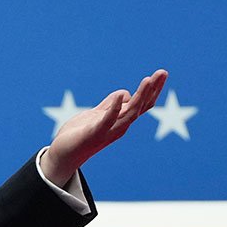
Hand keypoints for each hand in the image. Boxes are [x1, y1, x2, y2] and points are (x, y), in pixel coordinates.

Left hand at [40, 69, 167, 186]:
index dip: (153, 89)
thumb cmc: (80, 134)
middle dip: (152, 89)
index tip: (162, 73)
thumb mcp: (96, 114)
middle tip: (163, 72)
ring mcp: (109, 130)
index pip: (142, 104)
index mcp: (121, 120)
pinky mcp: (95, 133)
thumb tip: (124, 93)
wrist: (63, 154)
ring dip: (140, 96)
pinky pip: (108, 120)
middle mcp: (120, 126)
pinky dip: (115, 108)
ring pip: (130, 113)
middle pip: (141, 106)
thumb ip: (110, 104)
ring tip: (147, 80)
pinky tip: (121, 96)